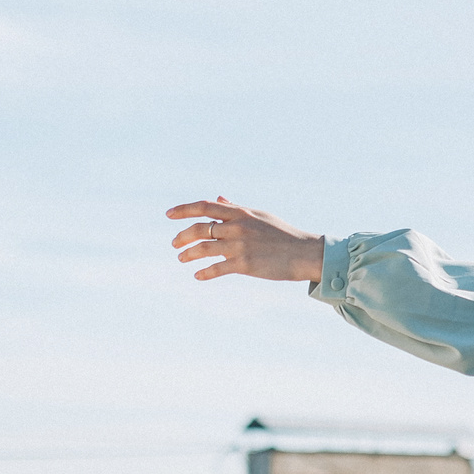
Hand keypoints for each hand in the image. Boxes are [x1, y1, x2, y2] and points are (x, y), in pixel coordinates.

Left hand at [166, 197, 327, 282]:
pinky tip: (198, 275)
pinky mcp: (244, 264)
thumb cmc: (283, 234)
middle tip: (175, 243)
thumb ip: (236, 208)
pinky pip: (217, 268)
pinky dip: (204, 272)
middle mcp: (238, 227)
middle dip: (183, 236)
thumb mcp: (260, 216)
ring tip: (181, 258)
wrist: (305, 253)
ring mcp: (240, 245)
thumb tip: (219, 198)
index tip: (169, 214)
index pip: (205, 206)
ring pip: (204, 248)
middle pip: (200, 228)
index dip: (184, 209)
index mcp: (241, 213)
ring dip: (189, 253)